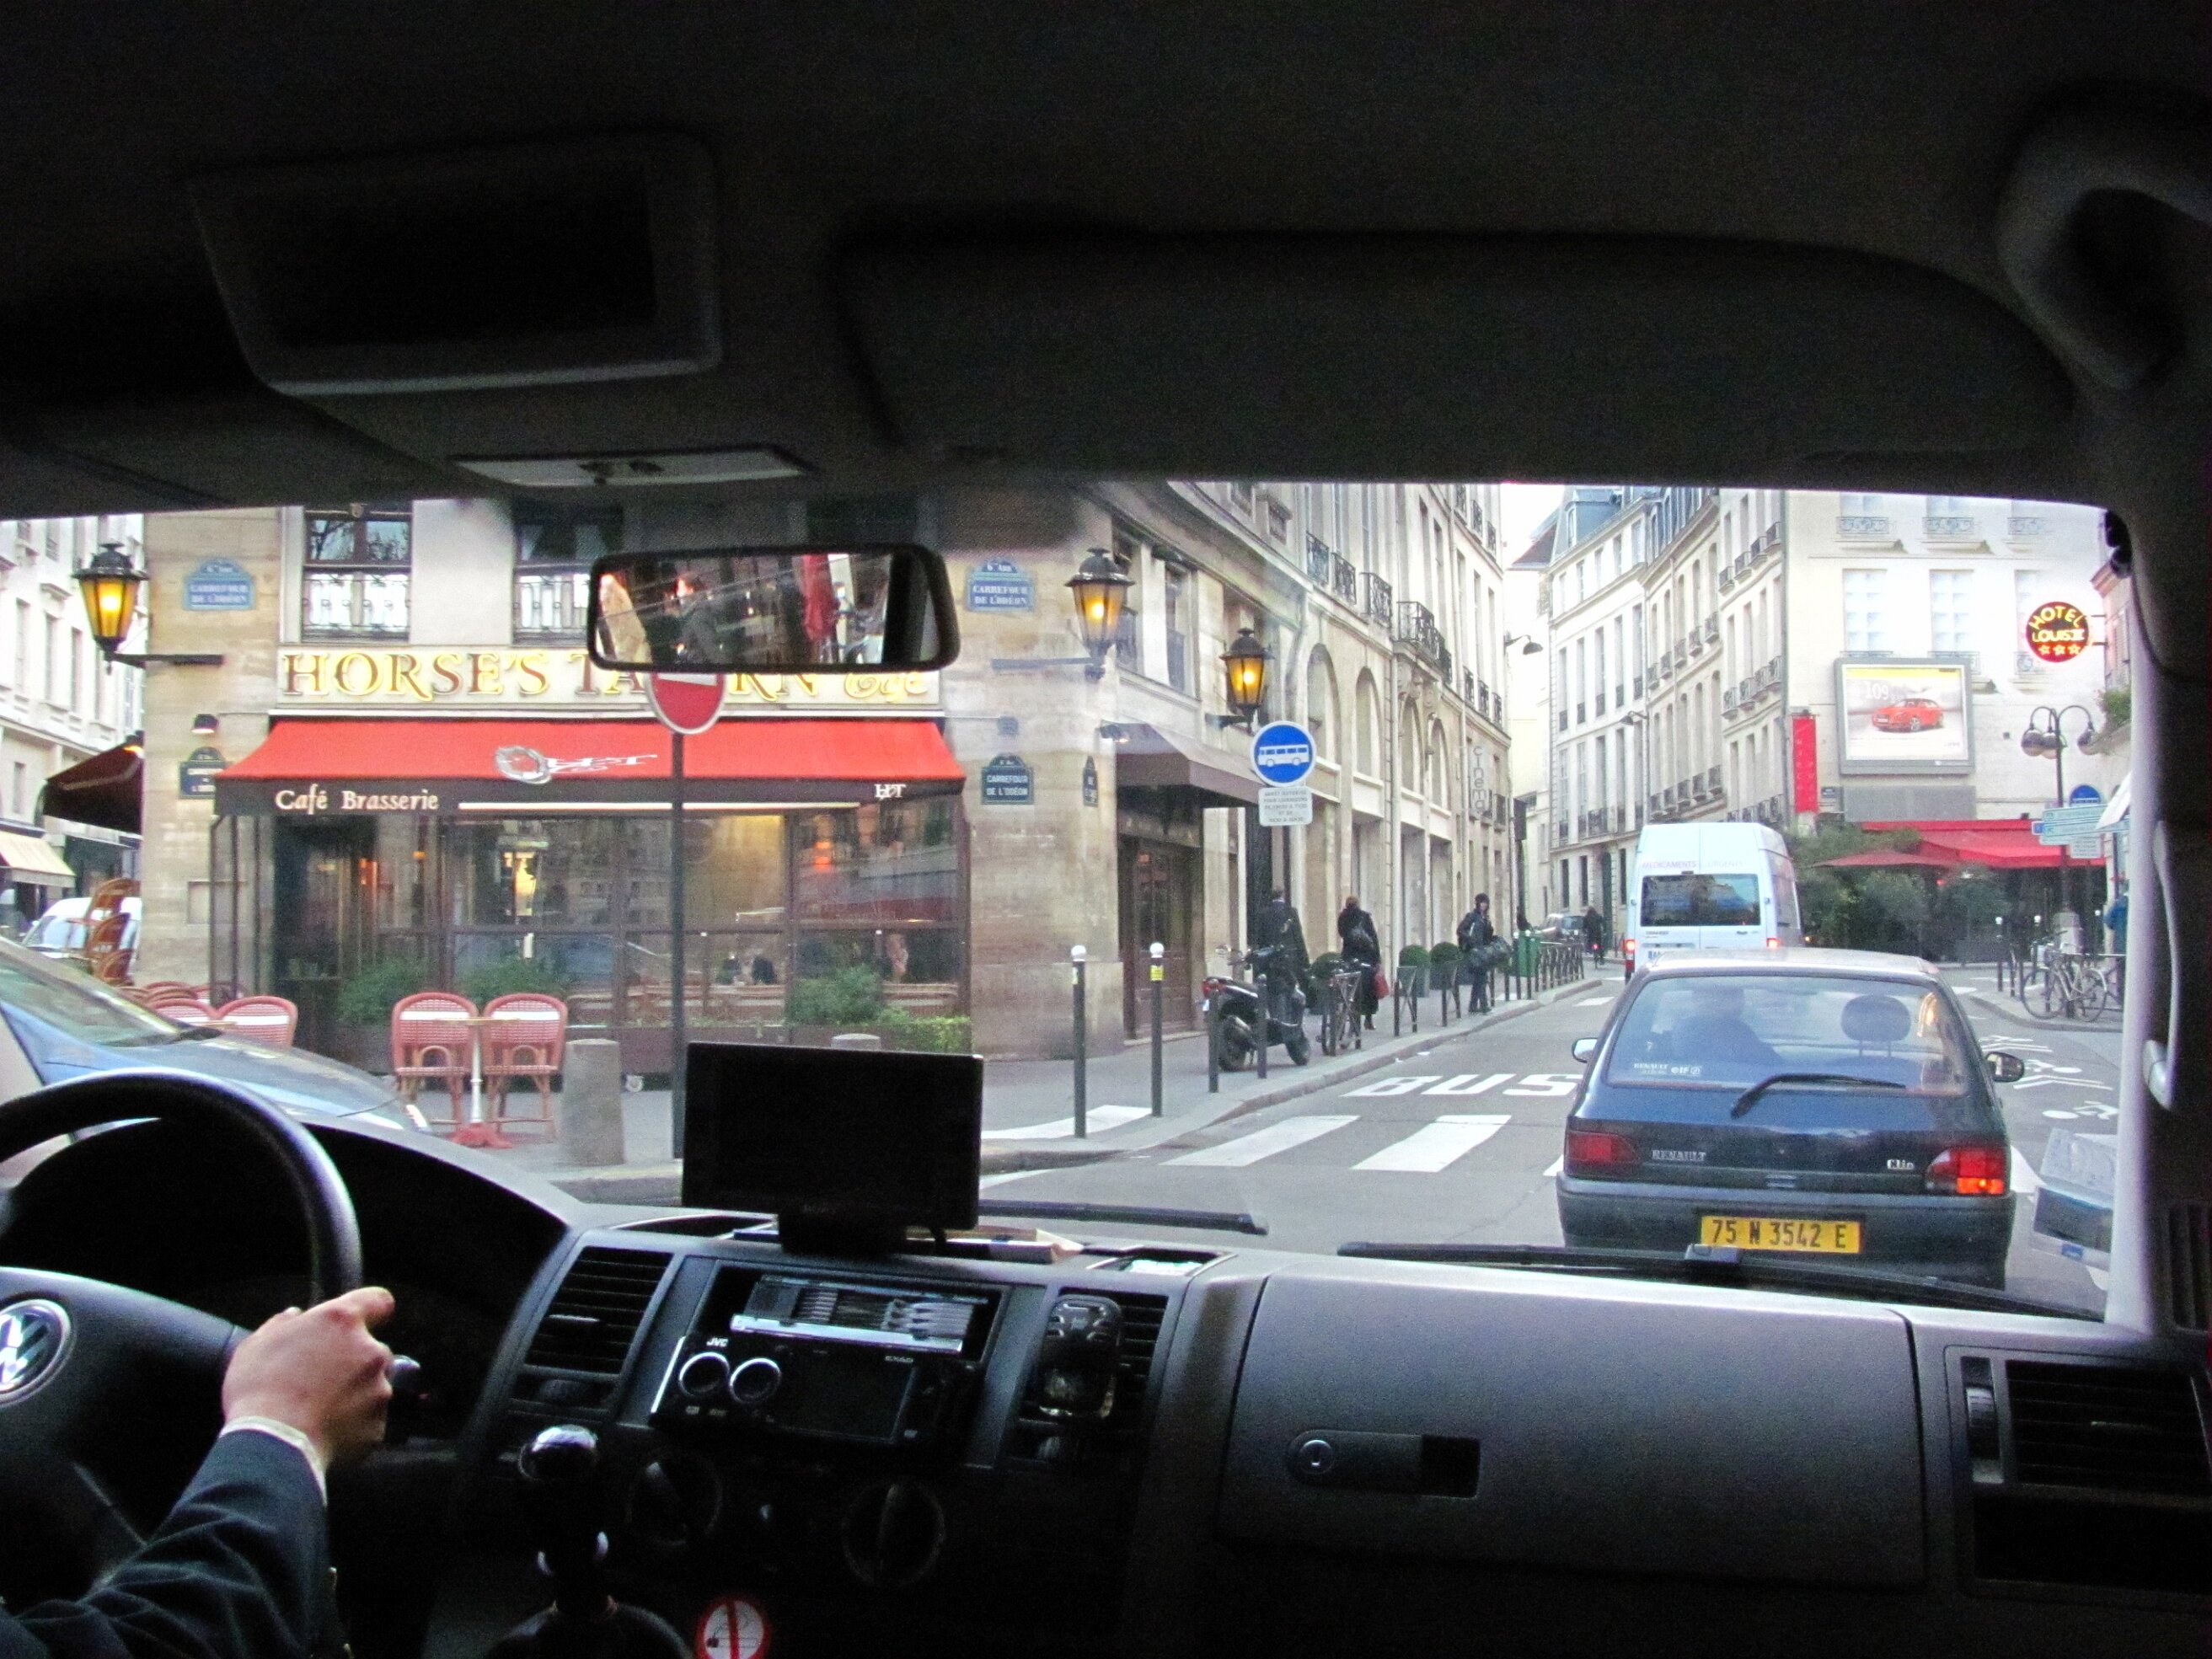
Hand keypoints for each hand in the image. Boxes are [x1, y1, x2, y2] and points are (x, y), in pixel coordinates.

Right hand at [222, 1286, 396, 1468]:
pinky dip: (352, 1424)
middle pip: (372, 1349)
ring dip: (352, 1394)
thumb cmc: (259, 1393)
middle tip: (318, 1379)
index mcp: (341, 1323)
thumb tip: (294, 1318)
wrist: (272, 1448)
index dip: (369, 1310)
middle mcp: (370, 1351)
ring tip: (315, 1410)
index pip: (378, 1301)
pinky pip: (368, 1420)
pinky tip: (322, 1430)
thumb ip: (282, 1324)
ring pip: (372, 1386)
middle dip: (352, 1361)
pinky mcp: (378, 1425)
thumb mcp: (256, 1346)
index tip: (357, 1322)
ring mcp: (378, 1389)